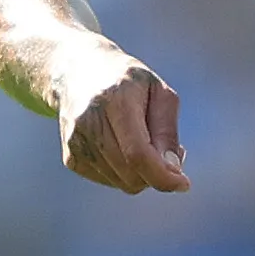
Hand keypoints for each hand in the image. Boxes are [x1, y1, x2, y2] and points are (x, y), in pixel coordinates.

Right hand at [57, 45, 189, 193]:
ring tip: (143, 143)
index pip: (138, 154)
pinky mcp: (70, 158)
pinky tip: (123, 148)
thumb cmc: (127, 82)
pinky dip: (124, 172)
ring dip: (142, 173)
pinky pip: (109, 181)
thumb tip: (172, 170)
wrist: (76, 72)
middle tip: (167, 153)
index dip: (162, 176)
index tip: (183, 183)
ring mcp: (76, 142)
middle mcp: (89, 123)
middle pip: (131, 173)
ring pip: (122, 182)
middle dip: (157, 173)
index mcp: (115, 101)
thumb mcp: (159, 92)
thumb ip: (167, 131)